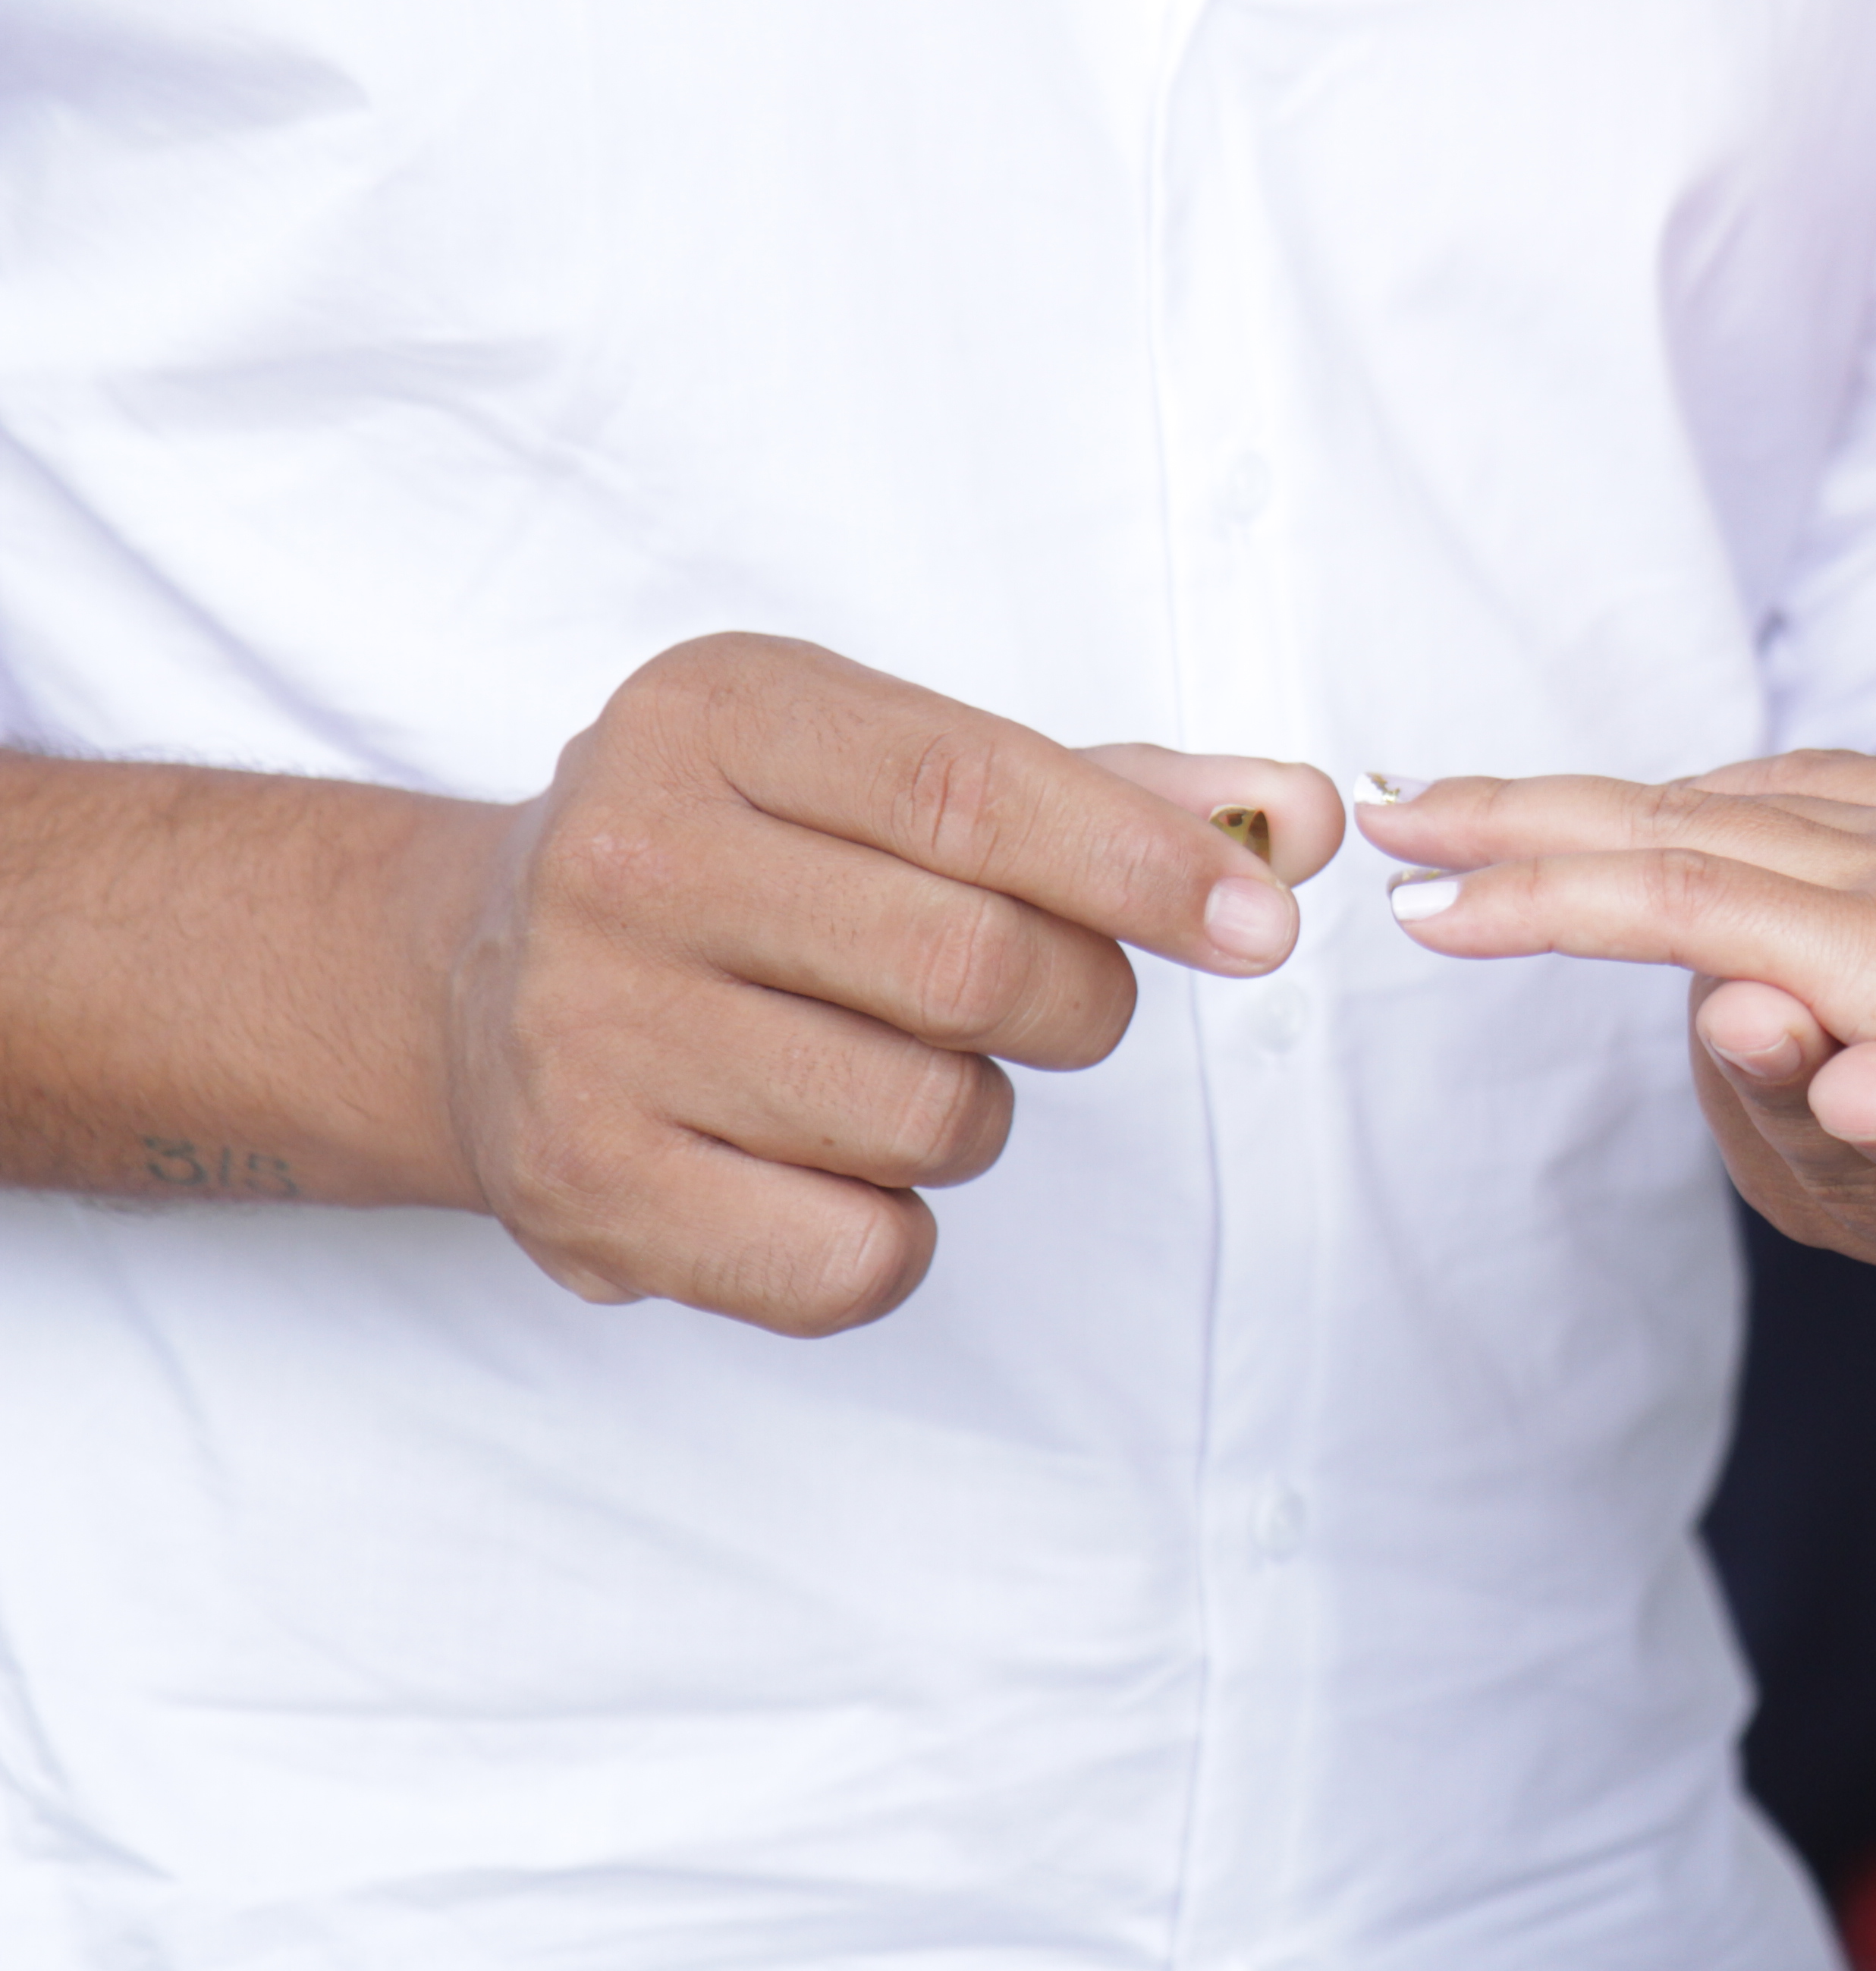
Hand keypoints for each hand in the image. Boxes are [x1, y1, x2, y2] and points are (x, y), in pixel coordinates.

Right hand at [443, 634, 1340, 1334]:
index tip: (1265, 925)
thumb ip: (1120, 794)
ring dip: (973, 1116)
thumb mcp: (906, 776)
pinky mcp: (589, 1192)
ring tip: (884, 1065)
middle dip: (1074, 1004)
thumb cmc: (755, 865)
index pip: (981, 791)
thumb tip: (1304, 816)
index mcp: (716, 715)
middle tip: (1052, 1001)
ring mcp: (590, 1030)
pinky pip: (859, 1256)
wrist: (476, 985)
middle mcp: (627, 856)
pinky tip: (821, 1163)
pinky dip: (895, 1231)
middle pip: (976, 967)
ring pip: (931, 1119)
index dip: (1150, 868)